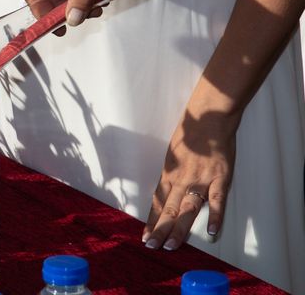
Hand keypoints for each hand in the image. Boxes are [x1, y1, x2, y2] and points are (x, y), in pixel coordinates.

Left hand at [142, 104, 238, 250]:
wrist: (208, 117)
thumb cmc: (190, 134)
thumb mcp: (173, 154)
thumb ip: (172, 174)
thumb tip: (166, 190)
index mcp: (169, 174)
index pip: (157, 202)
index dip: (151, 220)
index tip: (144, 237)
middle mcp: (181, 179)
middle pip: (168, 209)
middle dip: (159, 229)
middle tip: (152, 247)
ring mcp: (200, 180)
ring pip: (188, 208)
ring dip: (179, 228)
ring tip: (172, 245)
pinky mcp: (220, 177)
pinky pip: (217, 200)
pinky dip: (215, 216)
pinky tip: (213, 232)